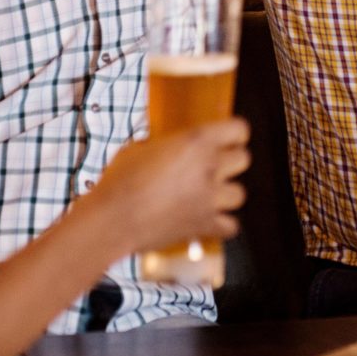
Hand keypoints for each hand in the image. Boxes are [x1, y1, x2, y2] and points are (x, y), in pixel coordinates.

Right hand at [85, 119, 249, 254]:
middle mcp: (209, 167)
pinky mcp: (205, 225)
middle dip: (230, 162)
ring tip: (209, 195)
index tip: (227, 139)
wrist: (112, 218)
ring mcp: (210, 198)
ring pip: (239, 194)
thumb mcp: (140, 147)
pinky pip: (231, 226)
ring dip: (226, 194)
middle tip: (214, 167)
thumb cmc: (119, 180)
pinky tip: (208, 219)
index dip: (233, 134)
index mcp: (196, 141)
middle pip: (244, 159)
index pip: (239, 129)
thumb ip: (166, 146)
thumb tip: (169, 148)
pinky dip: (222, 224)